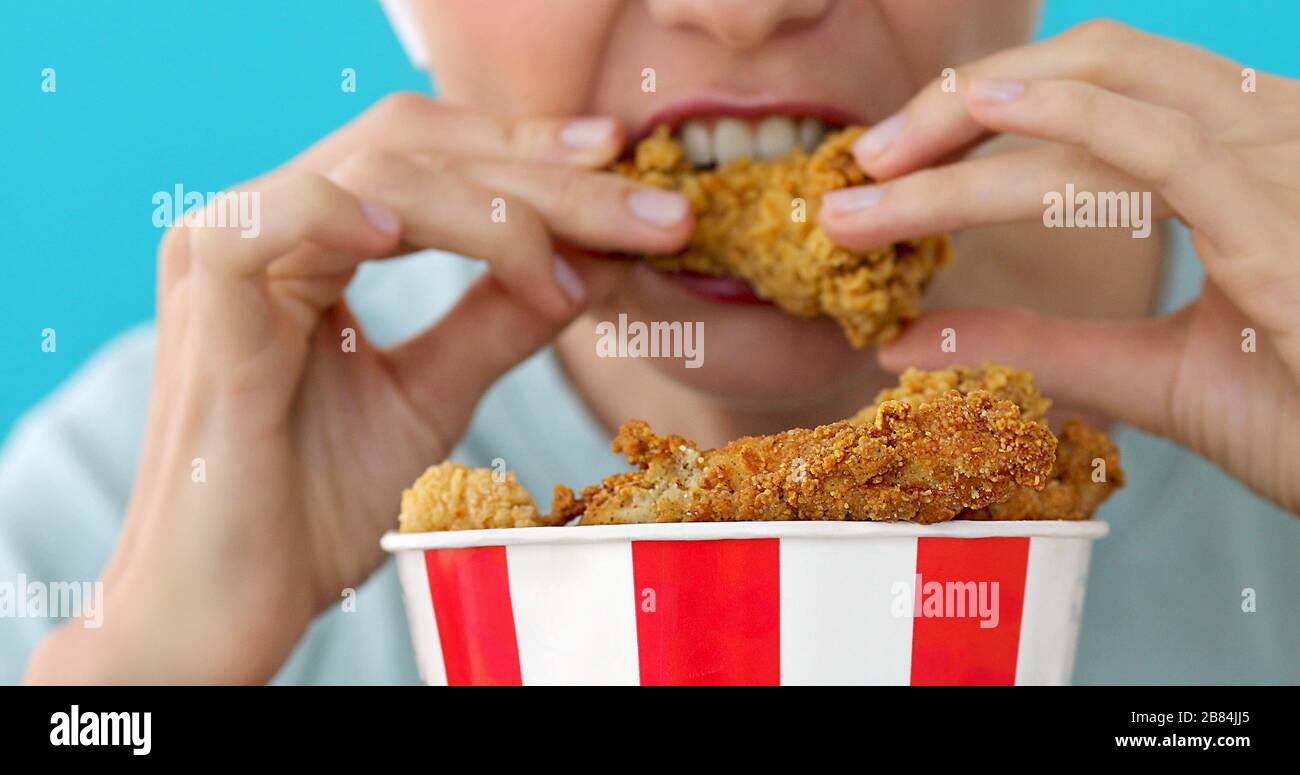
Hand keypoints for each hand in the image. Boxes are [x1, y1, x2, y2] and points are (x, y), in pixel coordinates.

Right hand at [25, 94, 692, 682]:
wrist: (232, 605)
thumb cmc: (315, 506)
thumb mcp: (432, 396)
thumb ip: (498, 320)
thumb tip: (590, 263)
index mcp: (314, 239)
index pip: (437, 159)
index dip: (536, 157)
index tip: (634, 177)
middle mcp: (271, 226)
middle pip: (423, 151)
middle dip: (550, 181)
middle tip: (657, 217)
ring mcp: (229, 255)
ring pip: (380, 175)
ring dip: (497, 210)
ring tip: (571, 269)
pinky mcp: (206, 303)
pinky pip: (275, 222)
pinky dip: (352, 214)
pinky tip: (420, 240)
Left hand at [820, 21, 1299, 512]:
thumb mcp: (1149, 373)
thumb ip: (1040, 346)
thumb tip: (909, 340)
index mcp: (1240, 157)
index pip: (1098, 92)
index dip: (985, 115)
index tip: (889, 171)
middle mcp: (1266, 135)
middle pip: (1091, 67)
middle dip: (957, 108)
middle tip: (861, 168)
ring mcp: (1279, 166)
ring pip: (1098, 105)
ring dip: (966, 135)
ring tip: (873, 176)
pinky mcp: (1279, 218)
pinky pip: (1163, 146)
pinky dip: (1068, 120)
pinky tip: (983, 111)